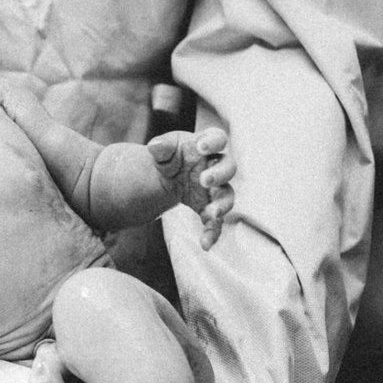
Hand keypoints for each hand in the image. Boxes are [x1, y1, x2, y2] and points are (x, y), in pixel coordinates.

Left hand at [146, 126, 234, 248]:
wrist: (167, 177)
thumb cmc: (170, 156)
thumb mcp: (163, 150)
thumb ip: (161, 147)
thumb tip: (154, 146)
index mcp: (206, 144)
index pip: (218, 138)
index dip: (213, 142)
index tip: (202, 147)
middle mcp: (216, 165)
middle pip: (228, 167)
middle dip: (219, 174)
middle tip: (205, 180)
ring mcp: (215, 188)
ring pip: (227, 196)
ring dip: (222, 205)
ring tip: (213, 213)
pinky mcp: (209, 207)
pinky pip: (216, 222)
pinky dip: (212, 233)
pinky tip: (205, 245)